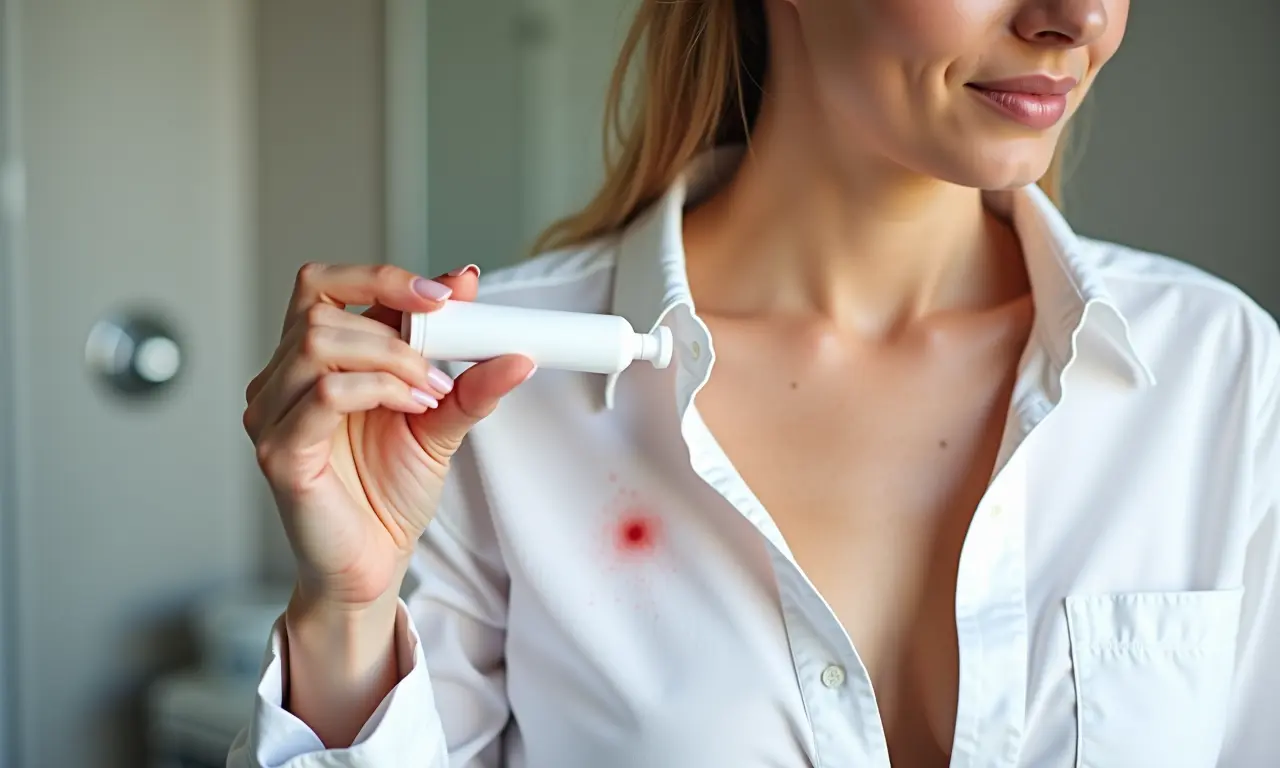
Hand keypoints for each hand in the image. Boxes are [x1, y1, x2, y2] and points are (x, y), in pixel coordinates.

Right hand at [243, 263, 533, 609]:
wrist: (374, 566)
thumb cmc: (389, 493)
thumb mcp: (439, 419)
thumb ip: (464, 375)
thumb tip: (505, 335)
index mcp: (313, 361)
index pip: (323, 283)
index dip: (382, 277)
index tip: (447, 293)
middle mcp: (281, 381)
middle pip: (320, 309)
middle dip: (395, 328)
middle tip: (442, 367)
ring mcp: (271, 415)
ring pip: (318, 344)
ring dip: (392, 359)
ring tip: (430, 394)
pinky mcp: (280, 452)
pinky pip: (323, 394)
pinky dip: (378, 389)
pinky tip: (412, 408)